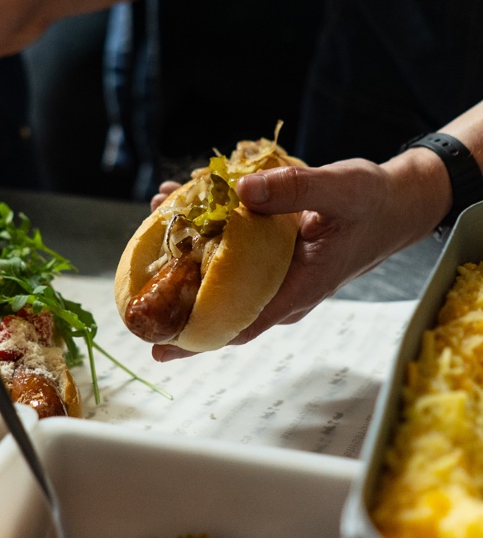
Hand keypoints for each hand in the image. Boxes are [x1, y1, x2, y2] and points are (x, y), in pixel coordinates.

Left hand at [152, 153, 448, 361]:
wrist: (395, 203)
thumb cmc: (374, 203)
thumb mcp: (342, 189)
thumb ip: (295, 189)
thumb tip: (242, 193)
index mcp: (298, 289)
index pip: (240, 325)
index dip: (197, 340)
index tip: (158, 348)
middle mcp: (280, 289)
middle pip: (220, 302)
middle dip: (178, 286)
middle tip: (143, 267)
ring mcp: (274, 273)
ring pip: (222, 273)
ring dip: (188, 247)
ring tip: (160, 211)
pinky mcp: (272, 254)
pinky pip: (233, 250)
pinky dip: (208, 229)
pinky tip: (190, 199)